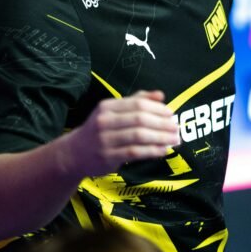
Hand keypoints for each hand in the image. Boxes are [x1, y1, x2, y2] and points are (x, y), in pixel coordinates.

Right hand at [64, 90, 179, 176]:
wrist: (74, 154)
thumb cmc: (99, 130)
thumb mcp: (112, 111)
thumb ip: (136, 101)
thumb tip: (160, 95)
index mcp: (107, 106)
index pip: (137, 104)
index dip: (157, 109)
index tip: (171, 114)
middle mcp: (104, 121)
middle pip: (140, 119)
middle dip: (162, 124)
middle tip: (177, 128)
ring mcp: (105, 139)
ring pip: (139, 136)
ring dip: (160, 138)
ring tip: (175, 140)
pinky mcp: (108, 156)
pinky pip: (134, 152)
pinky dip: (152, 151)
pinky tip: (163, 150)